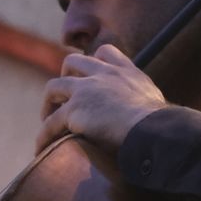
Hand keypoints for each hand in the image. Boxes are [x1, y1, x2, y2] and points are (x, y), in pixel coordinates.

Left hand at [36, 45, 166, 153]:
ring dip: (48, 103)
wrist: (152, 129)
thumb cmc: (160, 123)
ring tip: (48, 119)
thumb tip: (152, 116)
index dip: (92, 61)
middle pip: (72, 62)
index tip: (88, 75)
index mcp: (125, 71)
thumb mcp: (155, 102)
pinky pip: (50, 123)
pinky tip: (40, 147)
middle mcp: (103, 75)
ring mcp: (86, 90)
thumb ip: (144, 100)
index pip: (104, 53)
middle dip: (65, 76)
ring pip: (53, 87)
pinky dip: (44, 135)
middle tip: (63, 96)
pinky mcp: (74, 110)